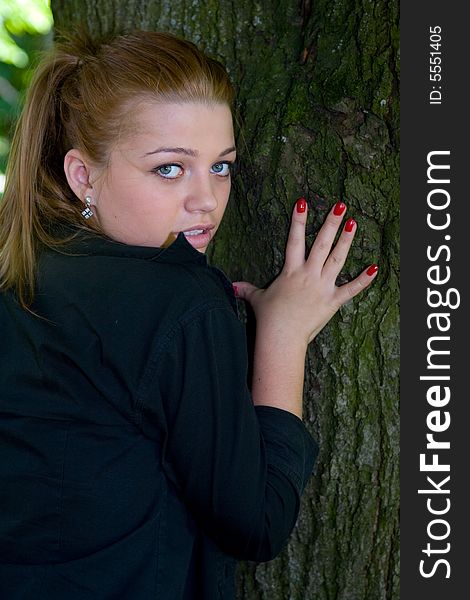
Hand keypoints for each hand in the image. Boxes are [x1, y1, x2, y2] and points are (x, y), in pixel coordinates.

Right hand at [233, 199, 377, 345]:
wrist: (281, 336)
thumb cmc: (269, 317)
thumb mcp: (256, 299)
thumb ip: (246, 289)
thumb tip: (231, 286)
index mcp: (291, 271)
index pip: (294, 240)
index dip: (298, 221)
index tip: (303, 203)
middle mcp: (308, 274)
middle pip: (322, 243)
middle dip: (331, 223)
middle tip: (340, 205)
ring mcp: (322, 286)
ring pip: (337, 259)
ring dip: (346, 240)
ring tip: (354, 222)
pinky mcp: (333, 301)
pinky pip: (351, 289)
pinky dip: (363, 280)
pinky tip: (375, 267)